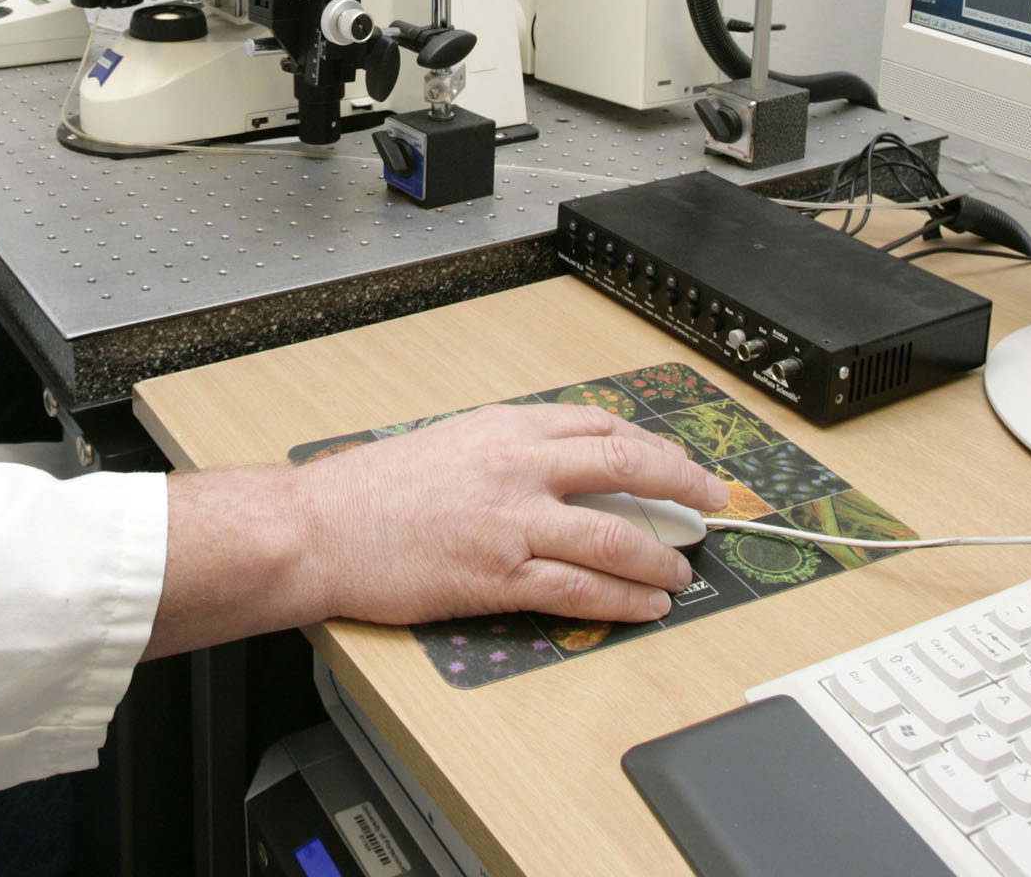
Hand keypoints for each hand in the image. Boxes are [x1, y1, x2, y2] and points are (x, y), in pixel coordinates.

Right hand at [145, 404, 729, 658]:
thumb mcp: (445, 445)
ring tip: (683, 570)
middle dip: (681, 482)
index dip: (647, 445)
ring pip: (614, 533)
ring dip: (661, 554)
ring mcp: (511, 522)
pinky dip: (623, 598)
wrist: (318, 528)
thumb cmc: (367, 492)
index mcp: (502, 427)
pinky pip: (580, 588)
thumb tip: (552, 470)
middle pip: (624, 464)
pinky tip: (647, 605)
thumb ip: (502, 453)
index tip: (673, 461)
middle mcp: (515, 466)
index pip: (596, 425)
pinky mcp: (498, 575)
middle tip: (713, 500)